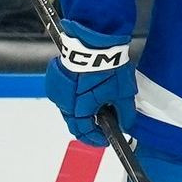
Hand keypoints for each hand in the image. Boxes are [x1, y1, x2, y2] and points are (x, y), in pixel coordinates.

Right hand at [44, 20, 136, 145]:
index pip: (84, 131)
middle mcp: (63, 102)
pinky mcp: (56, 78)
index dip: (95, 138)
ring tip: (99, 107)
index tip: (104, 140)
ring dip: (81, 111)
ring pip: (68, 108)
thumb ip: (125, 113)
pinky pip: (65, 94)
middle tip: (102, 126)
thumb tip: (125, 125)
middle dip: (89, 126)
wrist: (95, 42)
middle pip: (74, 121)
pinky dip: (76, 97)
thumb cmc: (109, 66)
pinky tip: (89, 92)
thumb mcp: (123, 93)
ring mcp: (57, 89)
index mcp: (79, 109)